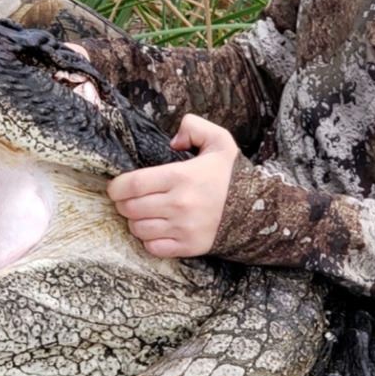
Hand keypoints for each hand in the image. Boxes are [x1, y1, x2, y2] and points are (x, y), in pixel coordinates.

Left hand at [107, 114, 238, 257]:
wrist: (258, 211)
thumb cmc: (232, 176)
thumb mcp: (219, 141)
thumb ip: (193, 127)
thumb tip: (172, 140)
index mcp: (182, 177)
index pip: (134, 184)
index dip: (117, 187)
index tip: (116, 187)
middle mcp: (180, 204)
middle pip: (131, 208)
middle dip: (123, 203)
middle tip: (127, 199)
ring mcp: (183, 228)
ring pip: (139, 229)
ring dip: (134, 221)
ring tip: (141, 214)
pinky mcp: (188, 247)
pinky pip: (153, 248)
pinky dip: (148, 240)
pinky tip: (155, 230)